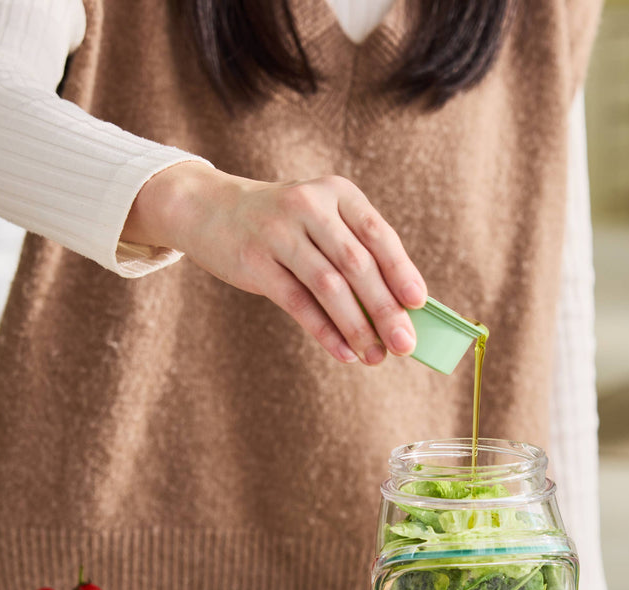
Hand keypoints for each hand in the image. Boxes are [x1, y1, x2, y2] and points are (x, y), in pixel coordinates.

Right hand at [125, 163, 425, 364]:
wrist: (209, 208)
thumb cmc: (281, 225)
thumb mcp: (319, 222)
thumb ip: (354, 255)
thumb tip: (397, 311)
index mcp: (337, 193)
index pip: (378, 234)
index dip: (401, 270)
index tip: (419, 304)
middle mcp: (309, 206)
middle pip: (356, 264)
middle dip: (385, 309)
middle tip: (405, 344)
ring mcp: (278, 232)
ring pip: (329, 286)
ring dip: (357, 327)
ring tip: (376, 356)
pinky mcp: (255, 261)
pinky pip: (297, 302)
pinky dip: (324, 331)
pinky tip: (344, 352)